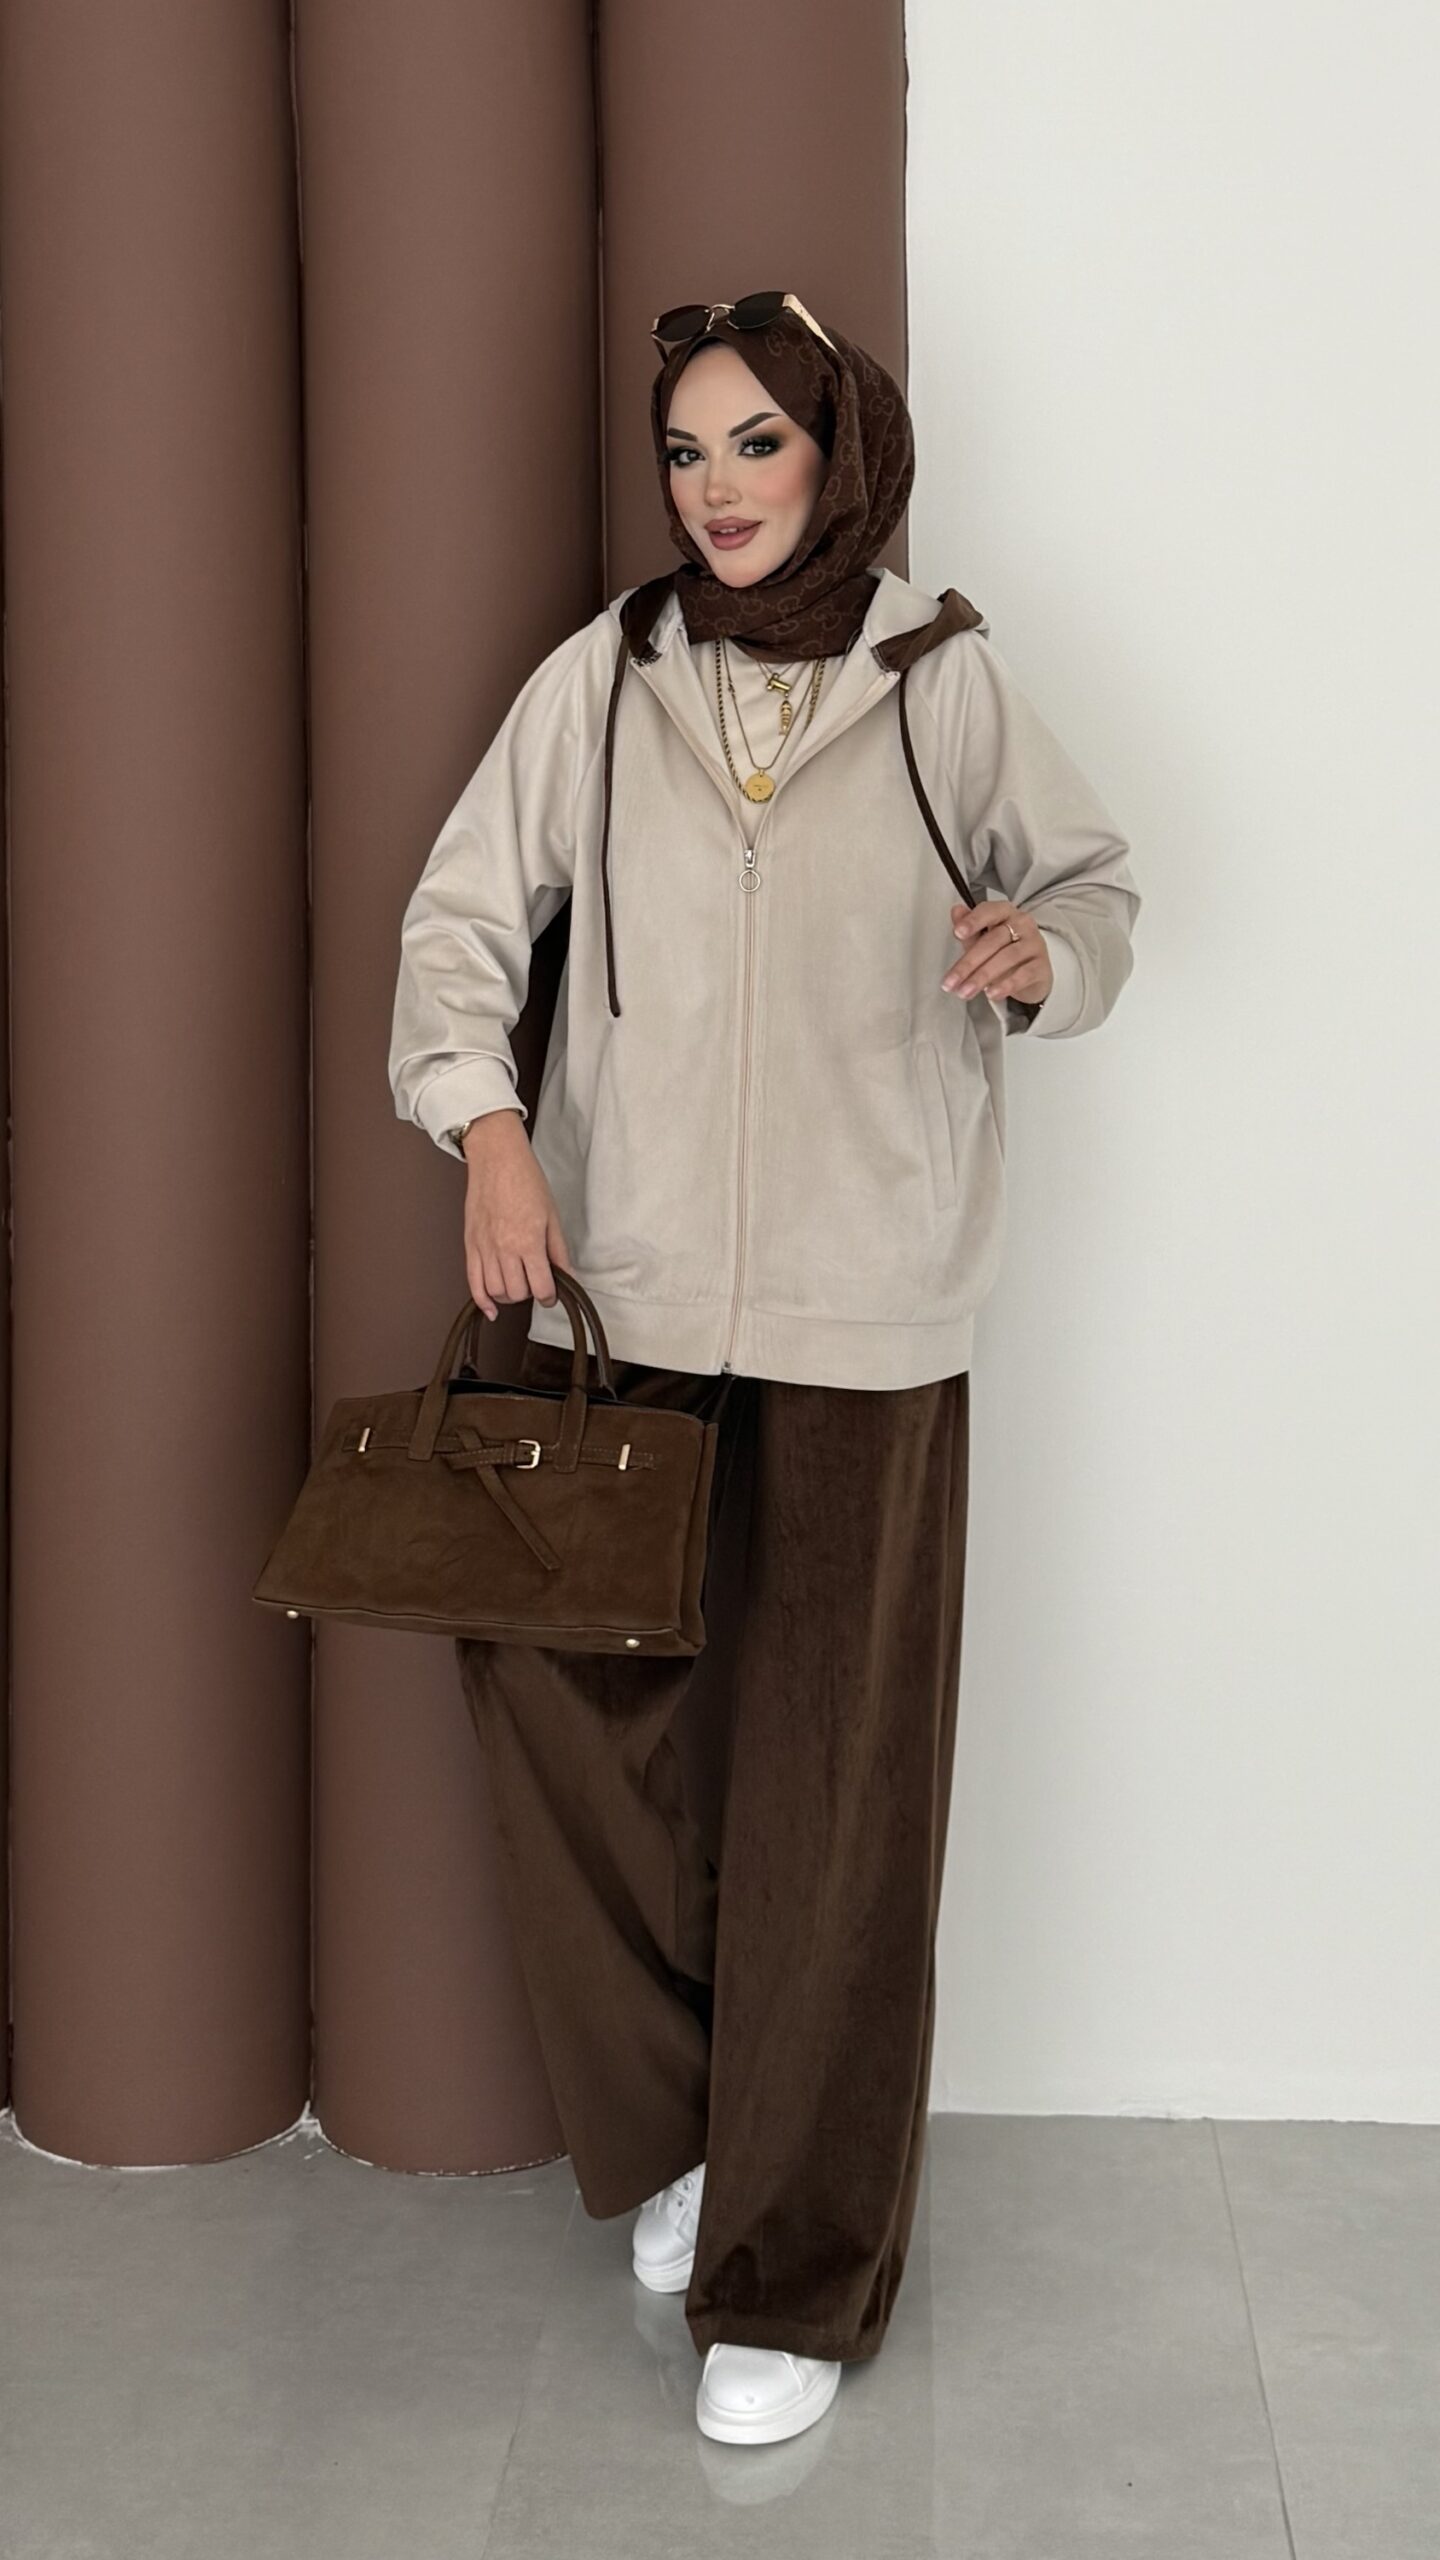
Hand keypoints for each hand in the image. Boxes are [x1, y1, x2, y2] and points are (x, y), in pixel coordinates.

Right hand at [460, 1110, 571, 1320]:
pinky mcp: (470, 1244)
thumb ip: (558, 1251)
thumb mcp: (552, 1216)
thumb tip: (568, 1276)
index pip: (541, 1287)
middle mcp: (504, 1249)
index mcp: (528, 1242)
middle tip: (536, 1282)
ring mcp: (484, 1248)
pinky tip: (491, 1308)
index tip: (553, 1293)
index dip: (550, 1296)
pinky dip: (482, 1300)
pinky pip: (473, 1282)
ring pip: (496, 1291)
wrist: (496, 1158)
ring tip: (518, 1284)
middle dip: (530, 1293)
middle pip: (517, 1293)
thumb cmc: (525, 1180)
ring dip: (509, 1295)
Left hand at [942, 899, 1052, 1006]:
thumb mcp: (984, 940)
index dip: (973, 921)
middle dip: (969, 963)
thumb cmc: (1005, 950)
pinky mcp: (1042, 966)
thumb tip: (956, 911)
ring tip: (966, 991)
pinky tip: (991, 993)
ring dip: (982, 976)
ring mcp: (1034, 944)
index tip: (958, 933)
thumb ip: (970, 930)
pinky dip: (1006, 985)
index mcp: (1005, 912)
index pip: (989, 911)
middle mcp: (1022, 924)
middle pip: (993, 940)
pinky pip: (1024, 974)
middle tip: (952, 981)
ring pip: (1007, 957)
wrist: (1034, 972)